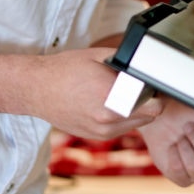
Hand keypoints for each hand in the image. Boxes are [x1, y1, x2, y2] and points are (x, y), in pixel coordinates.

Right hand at [29, 47, 162, 139]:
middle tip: (137, 86)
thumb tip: (146, 69)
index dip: (156, 92)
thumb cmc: (65, 70)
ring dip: (136, 111)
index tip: (152, 83)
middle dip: (147, 101)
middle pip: (149, 116)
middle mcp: (108, 119)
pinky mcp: (95, 136)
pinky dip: (122, 117)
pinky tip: (108, 103)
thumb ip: (126, 64)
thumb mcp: (100, 56)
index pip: (155, 105)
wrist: (36, 89)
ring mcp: (101, 131)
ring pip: (136, 124)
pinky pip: (121, 128)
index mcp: (112, 97)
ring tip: (120, 94)